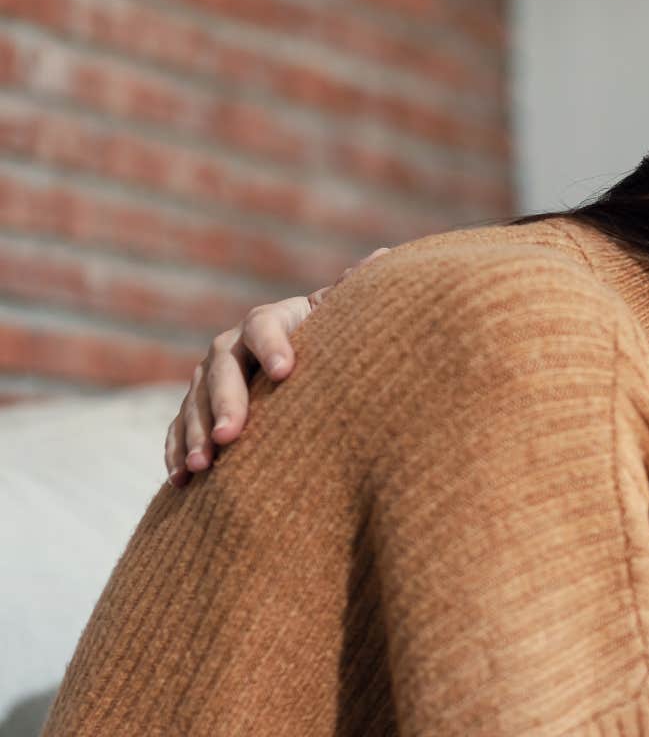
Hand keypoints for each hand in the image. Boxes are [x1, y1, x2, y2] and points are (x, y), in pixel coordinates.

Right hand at [164, 248, 386, 484]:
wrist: (309, 367)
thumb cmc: (337, 343)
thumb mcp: (346, 319)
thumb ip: (357, 294)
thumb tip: (384, 257)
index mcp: (274, 320)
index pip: (264, 324)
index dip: (273, 344)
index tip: (287, 372)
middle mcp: (234, 345)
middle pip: (223, 368)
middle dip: (225, 402)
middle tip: (231, 435)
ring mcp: (211, 377)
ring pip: (195, 401)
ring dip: (195, 432)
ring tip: (204, 466)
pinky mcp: (197, 408)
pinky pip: (178, 428)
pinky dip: (176, 451)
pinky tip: (182, 479)